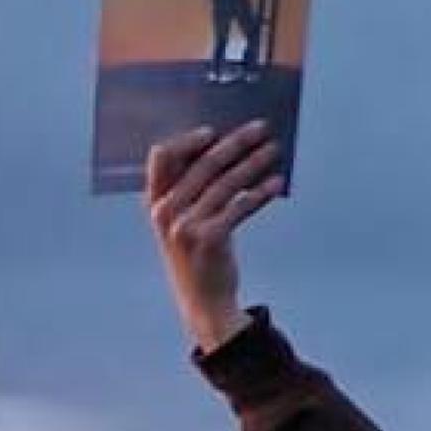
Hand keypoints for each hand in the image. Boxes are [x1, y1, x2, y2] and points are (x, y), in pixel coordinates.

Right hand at [144, 120, 284, 351]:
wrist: (203, 302)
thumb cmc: (196, 256)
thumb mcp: (180, 224)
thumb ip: (191, 191)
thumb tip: (227, 148)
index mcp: (154, 203)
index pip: (161, 158)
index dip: (187, 140)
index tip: (213, 132)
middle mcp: (166, 213)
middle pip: (203, 163)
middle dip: (236, 142)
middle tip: (261, 128)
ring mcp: (186, 227)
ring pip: (226, 182)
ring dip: (254, 162)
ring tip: (273, 150)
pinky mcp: (210, 240)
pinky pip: (240, 206)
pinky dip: (261, 192)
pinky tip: (276, 183)